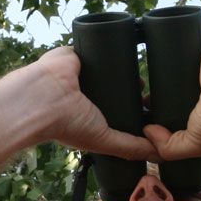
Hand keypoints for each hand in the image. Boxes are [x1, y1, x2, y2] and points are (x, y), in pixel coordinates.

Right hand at [11, 47, 157, 160]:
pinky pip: (94, 45)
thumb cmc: (65, 124)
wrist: (41, 97)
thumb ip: (130, 147)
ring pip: (108, 66)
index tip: (152, 106)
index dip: (136, 107)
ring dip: (122, 65)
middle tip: (151, 87)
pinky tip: (124, 45)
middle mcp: (86, 93)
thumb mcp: (102, 140)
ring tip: (143, 66)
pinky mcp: (75, 53)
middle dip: (134, 86)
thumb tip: (159, 155)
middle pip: (116, 86)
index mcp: (90, 113)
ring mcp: (81, 72)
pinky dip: (106, 45)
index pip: (117, 108)